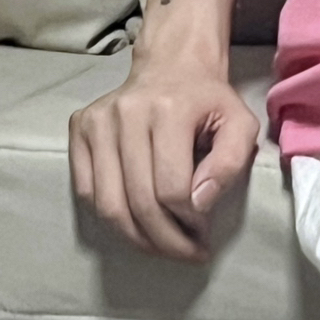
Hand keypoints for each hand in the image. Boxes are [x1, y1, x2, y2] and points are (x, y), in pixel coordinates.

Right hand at [68, 56, 259, 260]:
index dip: (189, 223)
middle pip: (139, 202)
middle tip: (186, 252)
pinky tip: (137, 225)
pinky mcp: (79, 130)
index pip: (172, 189)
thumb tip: (199, 205)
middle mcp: (125, 113)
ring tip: (163, 245)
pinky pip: (87, 191)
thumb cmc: (210, 102)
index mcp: (168, 110)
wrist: (172, 67)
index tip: (204, 234)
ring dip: (137, 238)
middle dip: (166, 240)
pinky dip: (111, 218)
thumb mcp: (240, 126)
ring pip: (108, 204)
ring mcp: (96, 122)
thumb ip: (229, 165)